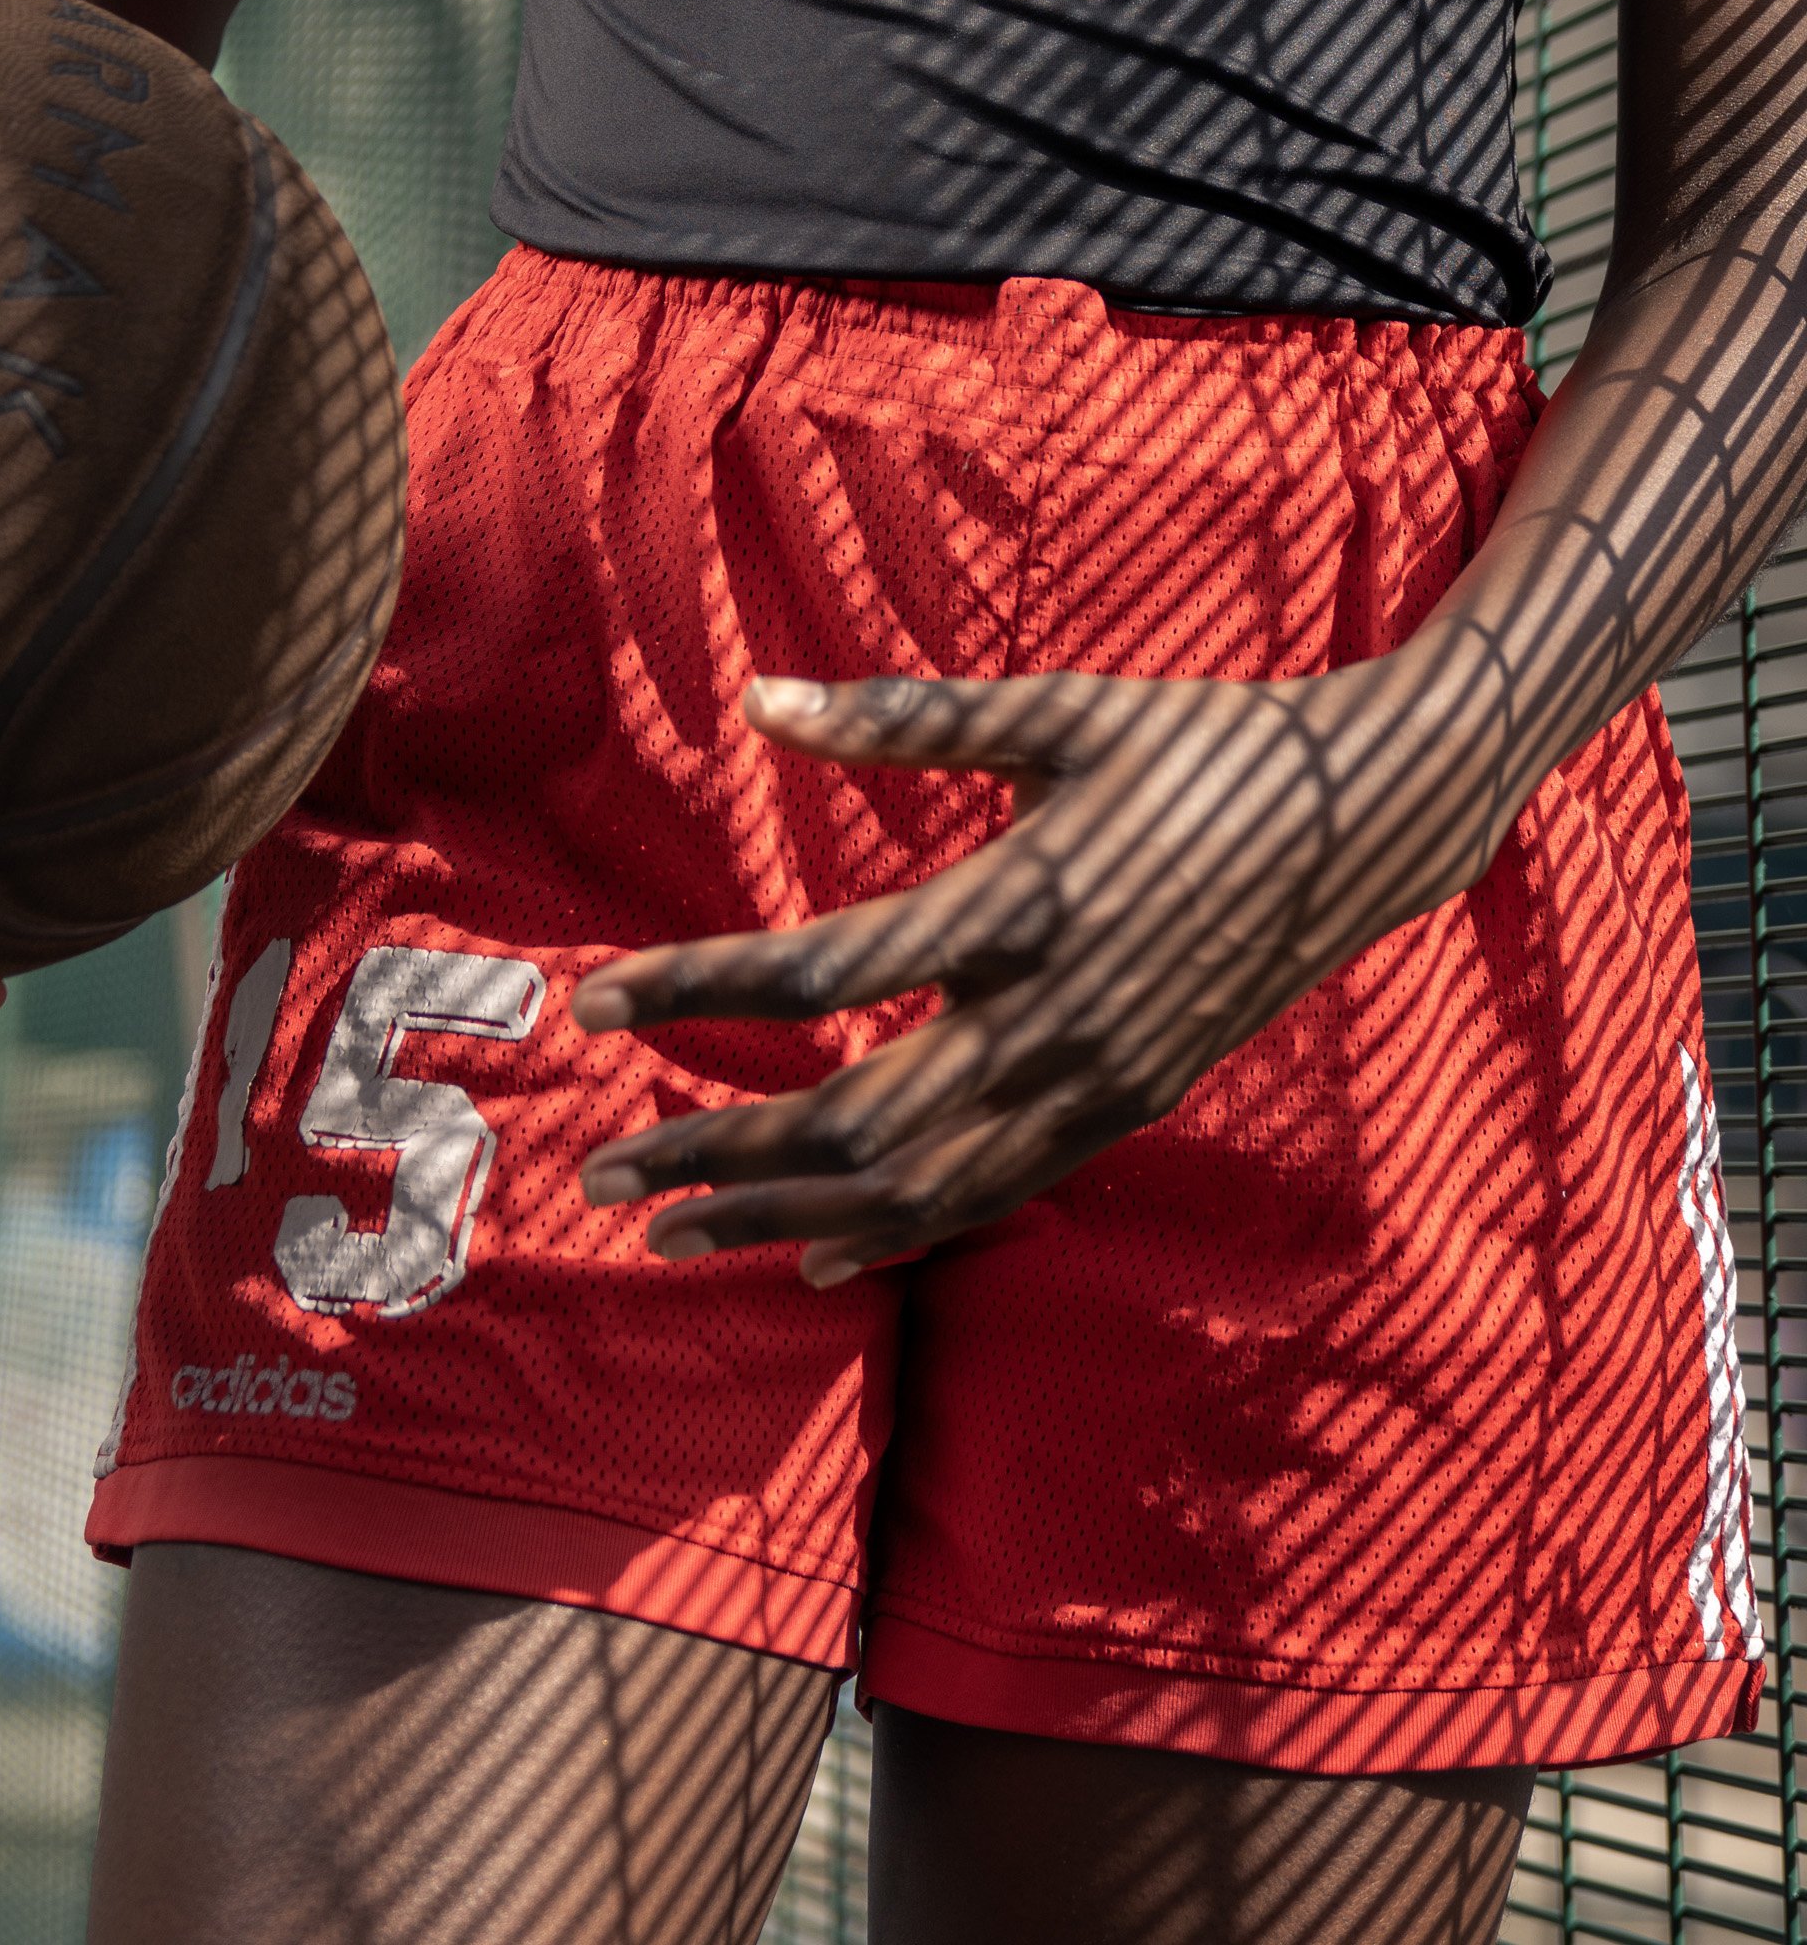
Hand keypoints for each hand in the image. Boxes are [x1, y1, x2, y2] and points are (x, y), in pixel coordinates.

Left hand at [575, 660, 1477, 1285]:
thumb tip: (757, 701)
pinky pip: (993, 1197)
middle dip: (718, 1152)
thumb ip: (903, 717)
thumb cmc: (1202, 744)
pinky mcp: (1125, 1107)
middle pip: (852, 1116)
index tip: (598, 996)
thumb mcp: (1058, 711)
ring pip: (918, 1184)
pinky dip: (896, 1237)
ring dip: (786, 1218)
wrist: (1365, 823)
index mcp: (1021, 898)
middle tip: (606, 1171)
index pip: (822, 967)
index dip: (700, 987)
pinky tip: (817, 1264)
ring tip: (676, 1235)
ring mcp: (1094, 1077)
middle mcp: (1052, 1012)